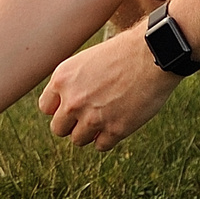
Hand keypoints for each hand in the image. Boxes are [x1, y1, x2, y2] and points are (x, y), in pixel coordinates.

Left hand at [38, 27, 179, 150]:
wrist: (153, 54)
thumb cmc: (124, 52)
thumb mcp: (87, 60)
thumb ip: (72, 83)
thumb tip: (65, 106)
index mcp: (62, 79)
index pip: (46, 107)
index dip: (60, 107)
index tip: (73, 105)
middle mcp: (72, 100)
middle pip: (58, 129)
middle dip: (72, 123)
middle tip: (89, 114)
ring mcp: (92, 118)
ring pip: (78, 140)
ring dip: (90, 132)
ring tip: (106, 117)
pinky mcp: (115, 130)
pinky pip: (101, 145)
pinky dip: (108, 137)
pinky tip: (118, 122)